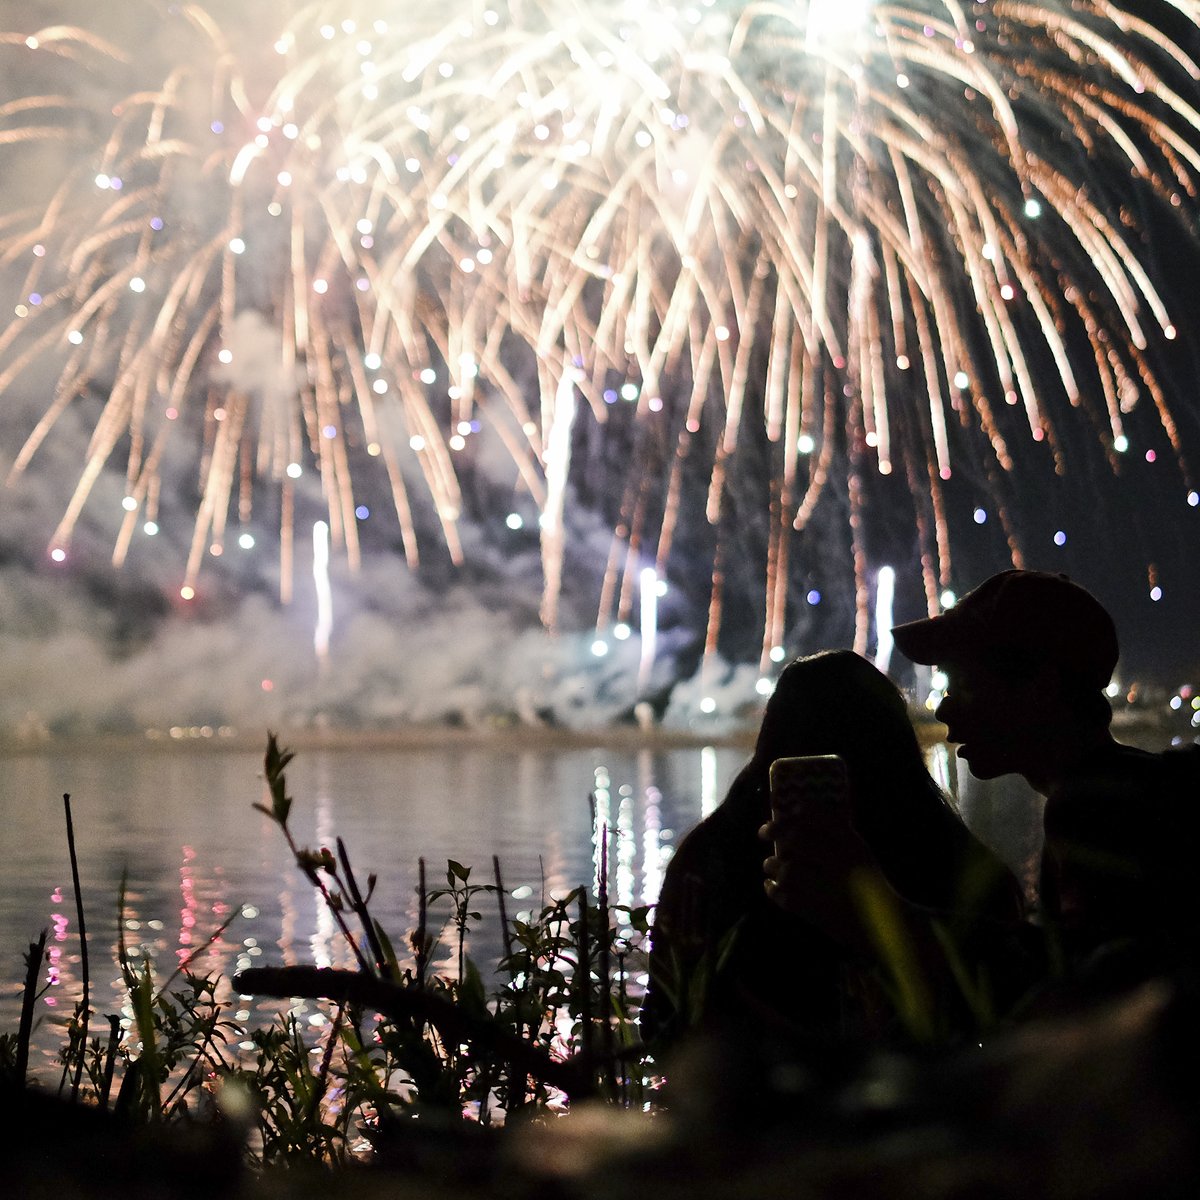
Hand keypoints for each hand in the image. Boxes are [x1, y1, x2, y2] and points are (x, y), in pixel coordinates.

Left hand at [759, 807, 883, 951]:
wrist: (888, 926)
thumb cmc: (869, 884)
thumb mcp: (858, 852)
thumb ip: (834, 834)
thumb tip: (796, 813)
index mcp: (853, 845)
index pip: (821, 816)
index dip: (798, 809)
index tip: (783, 807)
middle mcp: (842, 862)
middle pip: (799, 838)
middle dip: (777, 831)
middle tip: (763, 831)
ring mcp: (830, 890)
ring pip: (789, 870)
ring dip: (773, 865)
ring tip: (769, 864)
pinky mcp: (821, 914)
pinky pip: (788, 899)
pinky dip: (774, 891)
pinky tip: (771, 886)